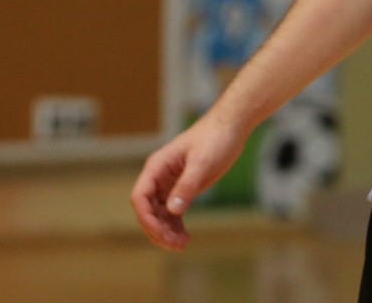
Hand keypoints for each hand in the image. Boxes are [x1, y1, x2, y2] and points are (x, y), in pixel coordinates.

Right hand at [130, 108, 247, 249]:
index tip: (160, 232)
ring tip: (181, 244)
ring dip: (166, 231)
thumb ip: (187, 185)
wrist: (231, 127)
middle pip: (148, 210)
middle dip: (158, 229)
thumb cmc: (215, 138)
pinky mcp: (183, 189)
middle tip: (175, 244)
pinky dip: (175, 226)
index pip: (140, 196)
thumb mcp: (202, 162)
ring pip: (160, 214)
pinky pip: (173, 212)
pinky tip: (184, 237)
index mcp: (157, 166)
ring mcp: (170, 184)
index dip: (146, 217)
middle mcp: (159, 177)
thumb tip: (172, 210)